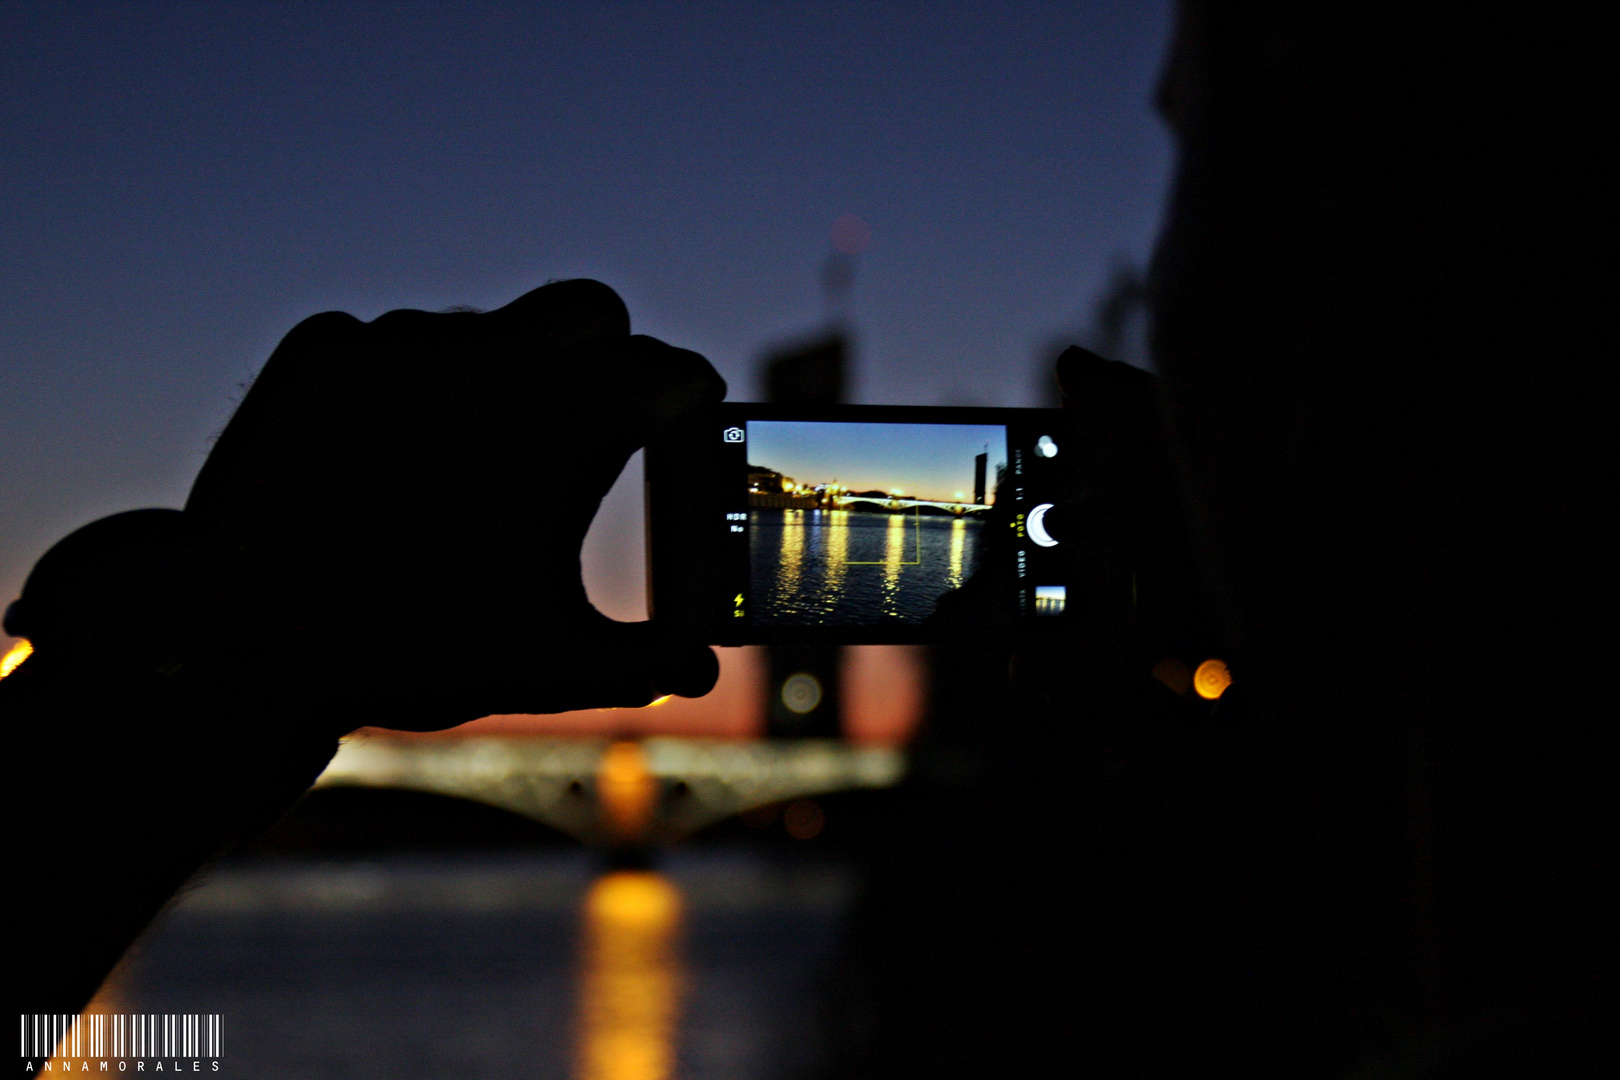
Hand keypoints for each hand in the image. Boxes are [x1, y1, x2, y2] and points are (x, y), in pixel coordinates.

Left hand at [185, 279, 723, 731]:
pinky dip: (406, 387)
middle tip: (593, 417)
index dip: (688, 398)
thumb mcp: (549, 665)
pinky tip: (387, 456)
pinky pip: (390, 344)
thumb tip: (699, 667)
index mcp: (574, 416)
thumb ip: (643, 662)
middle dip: (607, 352)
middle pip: (589, 310)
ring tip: (472, 462)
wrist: (240, 638)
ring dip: (499, 372)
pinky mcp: (325, 350)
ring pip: (484, 326)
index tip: (686, 418)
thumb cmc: (413, 649)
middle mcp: (496, 353)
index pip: (670, 370)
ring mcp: (402, 340)